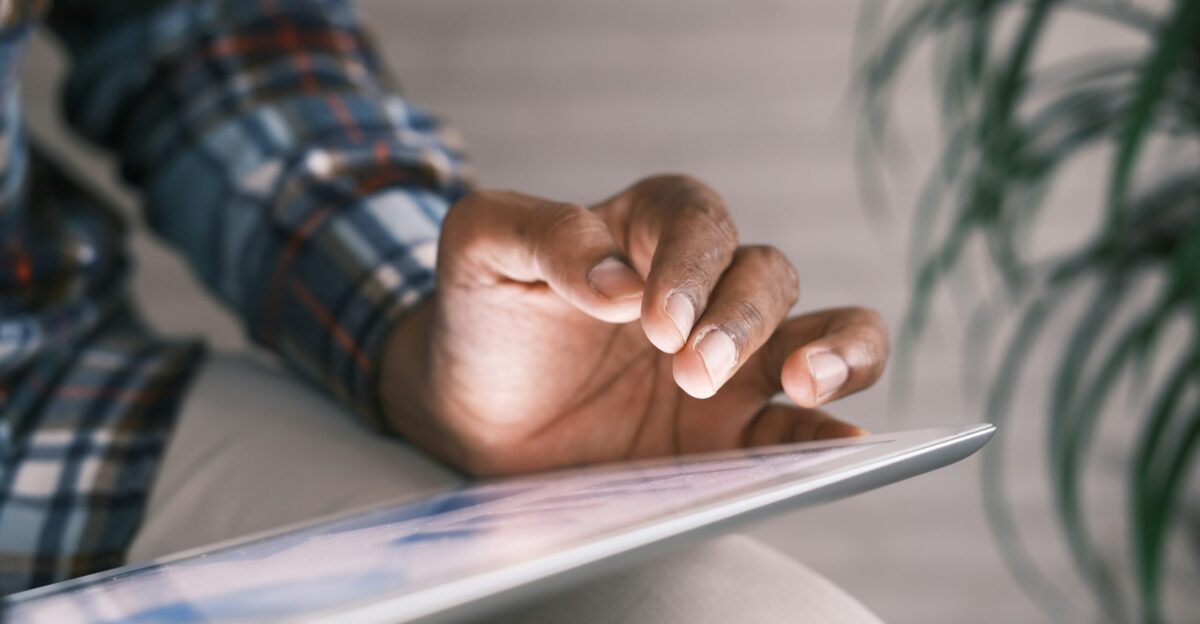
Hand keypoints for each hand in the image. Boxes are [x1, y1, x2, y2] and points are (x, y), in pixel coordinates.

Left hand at [380, 175, 888, 475]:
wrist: (471, 408)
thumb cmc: (484, 314)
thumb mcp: (483, 250)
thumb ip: (542, 235)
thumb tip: (617, 281)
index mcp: (649, 231)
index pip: (698, 223)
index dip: (690, 264)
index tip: (653, 319)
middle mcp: (704, 289)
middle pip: (766, 276)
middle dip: (739, 320)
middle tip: (690, 370)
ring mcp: (729, 361)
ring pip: (824, 332)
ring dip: (835, 350)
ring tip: (807, 383)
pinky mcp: (731, 431)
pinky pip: (802, 426)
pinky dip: (830, 429)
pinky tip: (842, 441)